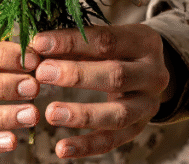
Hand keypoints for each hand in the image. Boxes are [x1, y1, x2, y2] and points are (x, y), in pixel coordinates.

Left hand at [30, 24, 171, 158]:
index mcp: (144, 42)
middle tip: (42, 73)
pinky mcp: (139, 128)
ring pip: (118, 114)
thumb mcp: (104, 40)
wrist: (149, 73)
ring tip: (51, 113)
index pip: (107, 40)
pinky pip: (113, 141)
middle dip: (76, 74)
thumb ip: (75, 44)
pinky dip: (86, 146)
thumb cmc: (117, 50)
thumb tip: (35, 46)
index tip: (40, 43)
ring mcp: (149, 104)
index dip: (71, 41)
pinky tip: (62, 149)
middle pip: (116, 75)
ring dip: (82, 115)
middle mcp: (153, 74)